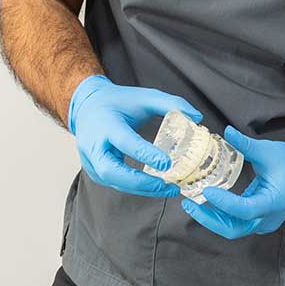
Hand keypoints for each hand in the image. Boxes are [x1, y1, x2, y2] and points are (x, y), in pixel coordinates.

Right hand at [68, 74, 202, 198]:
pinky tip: (154, 187)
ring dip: (141, 189)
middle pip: (112, 171)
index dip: (145, 154)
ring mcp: (91, 160)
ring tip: (168, 189)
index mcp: (106, 124)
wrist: (88, 107)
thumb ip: (171, 103)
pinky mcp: (94, 170)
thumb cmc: (118, 102)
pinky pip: (115, 183)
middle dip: (141, 182)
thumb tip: (197, 117)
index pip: (125, 142)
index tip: (166, 164)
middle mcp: (94, 144)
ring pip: (114, 182)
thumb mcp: (144, 97)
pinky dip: (135, 187)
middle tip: (168, 185)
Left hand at [181, 127, 284, 238]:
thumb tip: (226, 132)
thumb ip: (246, 145)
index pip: (245, 210)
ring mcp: (264, 222)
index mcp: (274, 202)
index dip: (224, 203)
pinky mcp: (259, 220)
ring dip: (212, 219)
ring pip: (233, 229)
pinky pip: (237, 223)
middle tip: (189, 205)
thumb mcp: (268, 151)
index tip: (207, 191)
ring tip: (192, 204)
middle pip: (234, 228)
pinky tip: (207, 204)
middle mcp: (268, 218)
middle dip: (209, 219)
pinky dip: (221, 216)